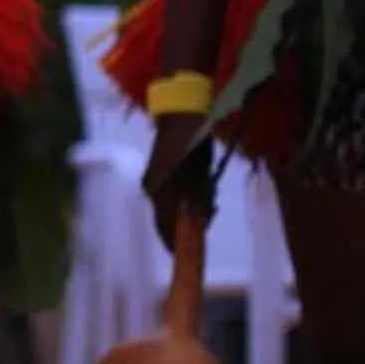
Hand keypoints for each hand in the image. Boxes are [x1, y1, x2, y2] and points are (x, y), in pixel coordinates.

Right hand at [143, 114, 212, 252]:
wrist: (182, 108)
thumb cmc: (192, 140)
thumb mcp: (198, 174)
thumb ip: (196, 201)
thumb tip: (196, 225)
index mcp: (157, 192)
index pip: (164, 227)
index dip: (175, 243)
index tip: (187, 256)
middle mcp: (153, 188)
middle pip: (167, 218)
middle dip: (187, 224)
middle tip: (211, 218)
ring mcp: (156, 179)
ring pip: (172, 205)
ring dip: (190, 209)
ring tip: (212, 202)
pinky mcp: (162, 170)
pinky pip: (173, 193)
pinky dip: (187, 198)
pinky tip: (205, 188)